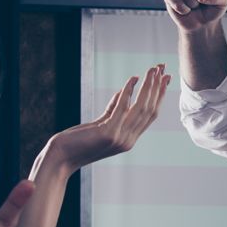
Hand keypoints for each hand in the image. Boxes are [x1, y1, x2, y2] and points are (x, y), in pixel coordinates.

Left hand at [39, 65, 169, 173]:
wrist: (61, 158)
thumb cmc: (78, 141)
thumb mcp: (100, 125)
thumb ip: (113, 110)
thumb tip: (126, 91)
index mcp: (129, 140)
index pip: (150, 115)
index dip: (160, 96)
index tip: (165, 79)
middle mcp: (128, 140)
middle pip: (150, 110)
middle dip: (157, 87)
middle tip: (162, 68)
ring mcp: (119, 138)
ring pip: (141, 108)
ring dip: (148, 87)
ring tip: (152, 70)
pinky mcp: (108, 133)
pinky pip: (122, 108)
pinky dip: (128, 92)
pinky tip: (132, 79)